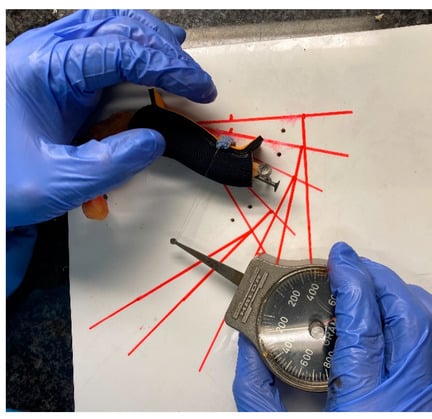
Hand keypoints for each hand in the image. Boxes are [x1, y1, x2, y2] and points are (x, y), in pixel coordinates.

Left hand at [6, 10, 216, 295]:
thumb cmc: (0, 181)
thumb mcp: (58, 180)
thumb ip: (111, 163)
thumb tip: (153, 141)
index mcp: (42, 70)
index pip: (120, 51)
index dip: (167, 68)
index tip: (198, 87)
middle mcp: (46, 56)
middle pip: (117, 27)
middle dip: (163, 49)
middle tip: (195, 78)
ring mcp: (52, 63)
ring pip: (109, 29)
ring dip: (149, 41)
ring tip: (179, 57)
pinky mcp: (61, 79)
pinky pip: (102, 48)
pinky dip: (132, 50)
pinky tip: (148, 58)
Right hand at [232, 242, 431, 410]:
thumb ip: (255, 390)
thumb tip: (247, 344)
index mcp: (363, 403)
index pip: (365, 324)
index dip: (354, 281)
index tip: (340, 259)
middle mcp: (407, 401)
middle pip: (408, 320)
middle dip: (381, 281)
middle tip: (356, 268)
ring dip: (415, 298)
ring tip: (386, 286)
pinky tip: (423, 317)